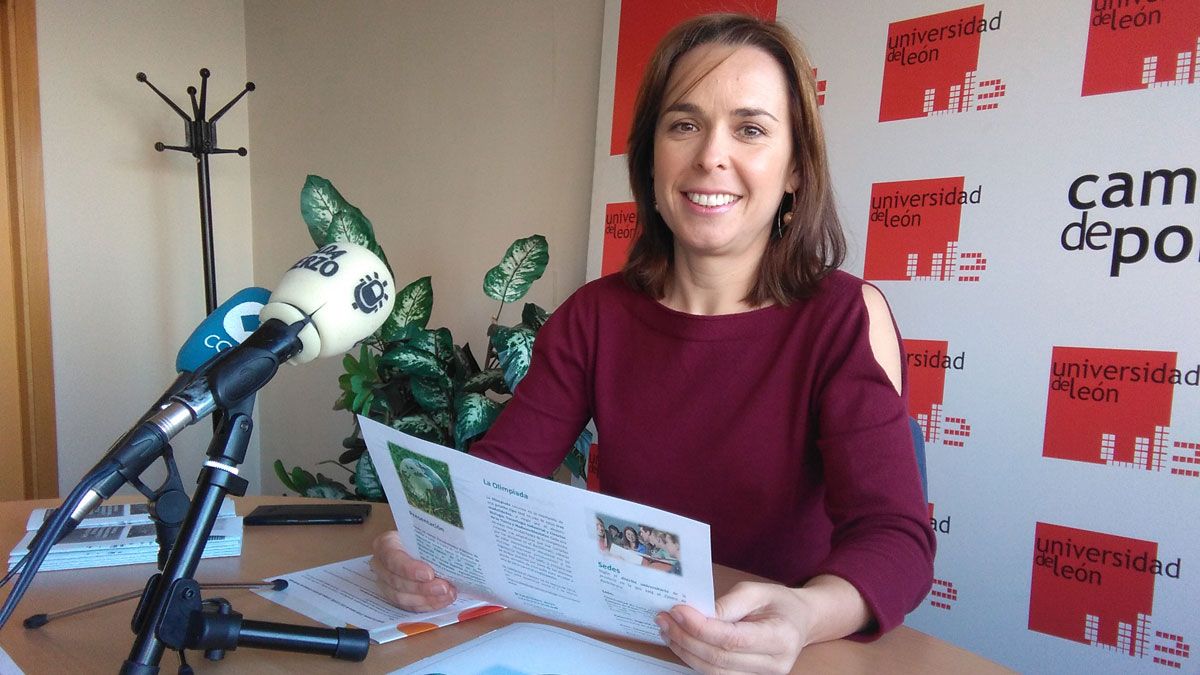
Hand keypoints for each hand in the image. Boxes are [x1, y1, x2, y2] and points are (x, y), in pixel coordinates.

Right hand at [370, 530, 457, 611]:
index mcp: (385, 544)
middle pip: (396, 581)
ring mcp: (385, 583)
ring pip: (402, 597)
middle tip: (444, 587)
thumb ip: (434, 540)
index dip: (409, 569)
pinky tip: (441, 600)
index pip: (392, 558)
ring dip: (427, 598)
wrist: (419, 546)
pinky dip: (427, 605)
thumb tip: (457, 547)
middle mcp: (381, 565)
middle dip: (422, 587)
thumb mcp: (425, 532)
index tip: (429, 574)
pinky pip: (409, 606)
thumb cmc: (422, 537)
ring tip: (447, 595)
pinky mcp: (395, 597)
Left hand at [656, 581, 811, 674]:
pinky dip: (695, 659)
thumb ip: (729, 603)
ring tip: (668, 630)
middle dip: (686, 639)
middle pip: (720, 659)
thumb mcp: (757, 591)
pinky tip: (682, 642)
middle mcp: (774, 664)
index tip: (677, 611)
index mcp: (780, 637)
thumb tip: (697, 614)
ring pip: (714, 672)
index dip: (701, 627)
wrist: (800, 621)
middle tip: (665, 619)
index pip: (733, 639)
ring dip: (685, 651)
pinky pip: (717, 674)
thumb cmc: (780, 603)